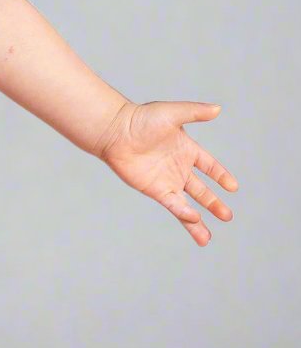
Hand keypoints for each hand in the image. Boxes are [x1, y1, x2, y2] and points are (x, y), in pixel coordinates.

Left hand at [92, 100, 237, 245]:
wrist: (115, 131)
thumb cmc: (140, 118)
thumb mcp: (172, 113)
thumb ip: (195, 112)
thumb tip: (218, 109)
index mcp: (186, 149)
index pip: (209, 166)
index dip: (221, 175)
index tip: (233, 187)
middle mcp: (178, 168)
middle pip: (201, 190)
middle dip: (214, 204)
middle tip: (227, 216)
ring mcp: (166, 180)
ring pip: (187, 204)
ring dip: (197, 221)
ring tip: (207, 239)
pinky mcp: (154, 189)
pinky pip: (173, 203)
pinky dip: (183, 213)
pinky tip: (194, 220)